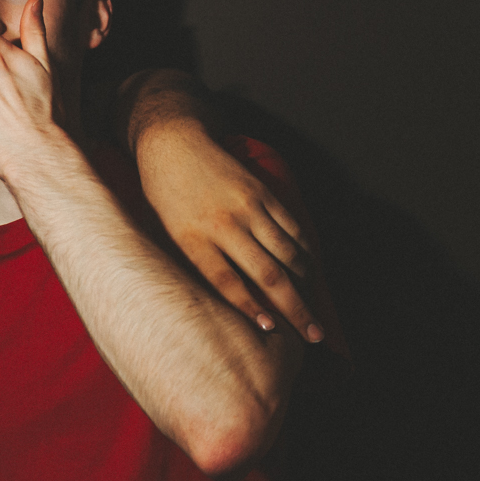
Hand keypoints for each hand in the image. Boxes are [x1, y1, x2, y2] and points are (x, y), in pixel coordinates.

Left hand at [135, 124, 322, 339]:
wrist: (173, 144)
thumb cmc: (164, 199)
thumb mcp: (167, 236)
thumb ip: (194, 265)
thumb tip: (227, 303)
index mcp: (193, 239)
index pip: (227, 282)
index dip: (252, 308)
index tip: (272, 330)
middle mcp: (223, 224)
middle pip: (267, 274)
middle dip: (294, 308)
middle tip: (313, 336)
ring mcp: (247, 206)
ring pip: (287, 252)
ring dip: (306, 286)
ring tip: (315, 312)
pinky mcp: (262, 192)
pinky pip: (292, 228)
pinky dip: (305, 253)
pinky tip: (311, 274)